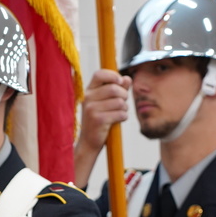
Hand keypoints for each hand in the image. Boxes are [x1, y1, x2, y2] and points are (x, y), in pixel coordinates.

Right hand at [74, 69, 131, 186]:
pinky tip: (118, 120)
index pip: (99, 74)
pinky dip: (123, 117)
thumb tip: (127, 79)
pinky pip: (120, 113)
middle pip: (114, 88)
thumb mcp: (106, 102)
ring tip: (120, 112)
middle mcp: (88, 98)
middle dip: (124, 95)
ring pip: (119, 101)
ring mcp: (92, 109)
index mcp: (88, 91)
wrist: (89, 142)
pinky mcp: (98, 120)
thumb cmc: (99, 120)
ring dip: (125, 108)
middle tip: (123, 102)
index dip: (113, 75)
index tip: (120, 82)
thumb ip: (117, 89)